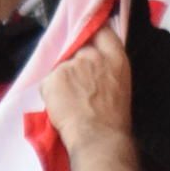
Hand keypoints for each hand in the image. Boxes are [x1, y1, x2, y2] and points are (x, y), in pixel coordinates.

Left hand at [37, 24, 133, 142]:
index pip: (103, 32)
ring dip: (63, 79)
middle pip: (79, 48)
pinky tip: (60, 106)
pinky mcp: (54, 76)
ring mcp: (71, 64)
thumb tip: (96, 67)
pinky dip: (51, 93)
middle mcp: (93, 56)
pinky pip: (49, 82)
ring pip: (62, 67)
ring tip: (69, 100)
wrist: (98, 137)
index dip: (94, 34)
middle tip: (77, 83)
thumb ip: (107, 68)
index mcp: (115, 59)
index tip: (90, 40)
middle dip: (76, 61)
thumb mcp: (120, 86)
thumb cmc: (113, 120)